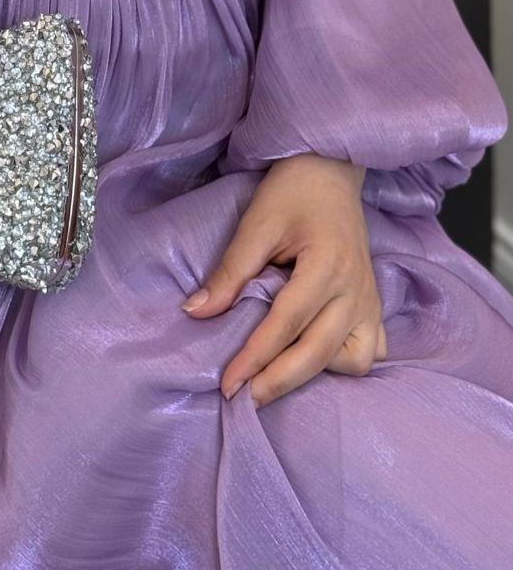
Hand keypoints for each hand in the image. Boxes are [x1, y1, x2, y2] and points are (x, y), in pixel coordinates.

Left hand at [182, 154, 386, 406]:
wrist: (330, 170)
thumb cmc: (291, 193)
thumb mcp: (256, 225)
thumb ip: (230, 272)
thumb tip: (195, 313)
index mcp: (328, 267)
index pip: (286, 324)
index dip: (255, 358)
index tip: (227, 385)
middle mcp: (356, 290)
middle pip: (319, 353)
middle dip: (279, 381)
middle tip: (244, 398)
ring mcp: (370, 300)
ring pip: (353, 361)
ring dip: (318, 374)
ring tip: (280, 372)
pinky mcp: (374, 304)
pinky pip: (370, 351)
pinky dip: (345, 363)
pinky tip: (316, 360)